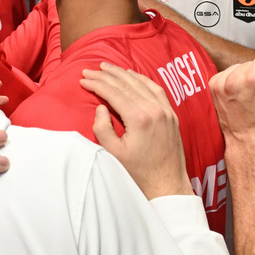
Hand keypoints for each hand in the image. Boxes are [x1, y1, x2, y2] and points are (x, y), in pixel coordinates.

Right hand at [80, 62, 191, 198]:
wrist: (167, 186)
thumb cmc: (139, 174)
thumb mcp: (113, 154)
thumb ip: (102, 128)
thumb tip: (101, 108)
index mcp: (140, 118)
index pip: (113, 92)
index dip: (96, 84)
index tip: (83, 79)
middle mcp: (155, 110)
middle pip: (126, 84)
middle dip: (106, 75)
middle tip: (90, 69)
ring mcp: (166, 111)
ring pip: (142, 83)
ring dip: (123, 73)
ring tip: (108, 67)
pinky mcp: (171, 116)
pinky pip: (157, 89)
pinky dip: (142, 79)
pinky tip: (133, 75)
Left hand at [209, 62, 254, 144]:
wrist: (247, 142)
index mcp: (252, 80)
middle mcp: (234, 79)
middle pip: (250, 63)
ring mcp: (221, 82)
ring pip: (239, 67)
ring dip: (244, 74)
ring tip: (250, 91)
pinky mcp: (214, 85)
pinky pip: (228, 72)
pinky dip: (233, 78)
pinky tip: (239, 91)